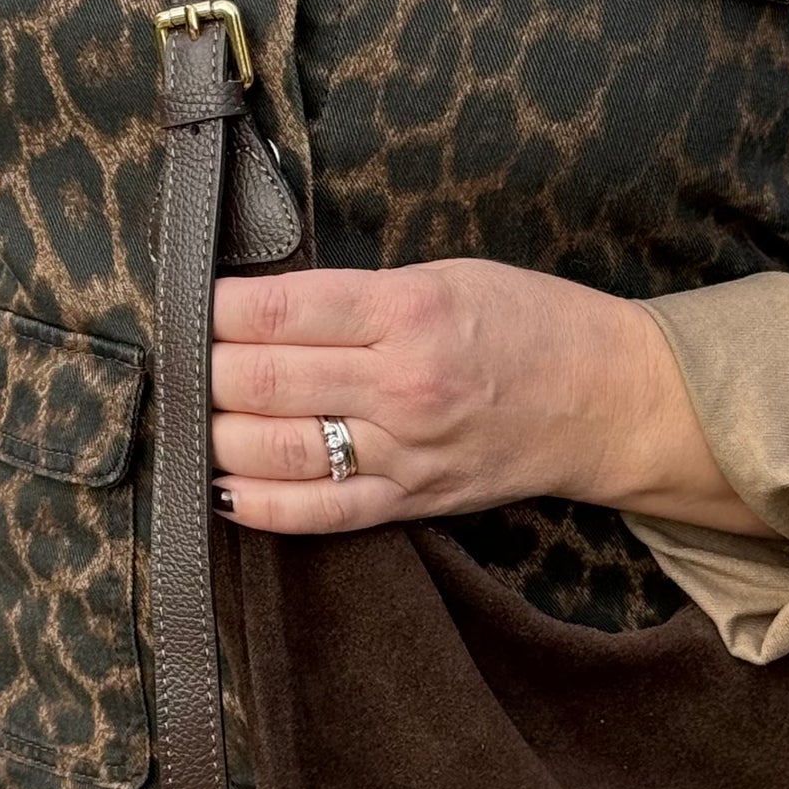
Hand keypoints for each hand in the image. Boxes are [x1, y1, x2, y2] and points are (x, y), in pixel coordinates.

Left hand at [208, 259, 777, 536]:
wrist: (608, 399)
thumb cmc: (527, 321)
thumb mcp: (444, 275)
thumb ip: (354, 296)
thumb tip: (258, 310)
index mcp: (406, 310)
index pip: (275, 311)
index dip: (212, 310)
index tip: (187, 304)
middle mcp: (398, 384)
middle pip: (257, 381)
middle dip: (200, 370)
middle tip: (181, 359)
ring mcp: (402, 451)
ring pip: (271, 450)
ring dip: (214, 434)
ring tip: (196, 417)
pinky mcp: (409, 501)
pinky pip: (314, 513)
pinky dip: (257, 503)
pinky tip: (223, 485)